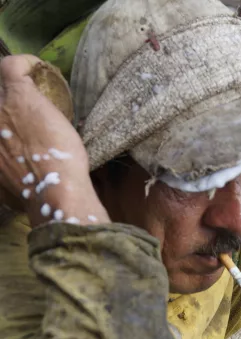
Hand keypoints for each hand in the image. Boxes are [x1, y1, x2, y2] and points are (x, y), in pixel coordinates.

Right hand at [0, 55, 108, 226]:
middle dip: (5, 101)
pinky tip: (38, 66)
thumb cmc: (36, 189)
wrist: (53, 188)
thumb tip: (11, 168)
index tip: (10, 118)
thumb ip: (2, 166)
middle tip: (20, 104)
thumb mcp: (6, 181)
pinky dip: (26, 63)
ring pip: (0, 85)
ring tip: (32, 87)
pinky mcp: (18, 95)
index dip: (1, 116)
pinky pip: (14, 67)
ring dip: (14, 86)